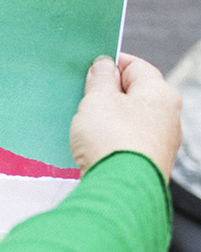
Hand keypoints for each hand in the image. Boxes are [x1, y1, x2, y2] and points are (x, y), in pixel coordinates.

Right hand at [69, 54, 181, 179]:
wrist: (120, 188)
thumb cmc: (112, 138)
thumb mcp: (98, 100)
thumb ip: (100, 79)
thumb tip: (104, 65)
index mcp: (161, 94)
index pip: (137, 66)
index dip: (112, 63)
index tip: (91, 65)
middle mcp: (168, 116)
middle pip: (136, 94)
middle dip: (109, 92)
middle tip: (84, 94)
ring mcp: (161, 142)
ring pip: (132, 119)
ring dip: (110, 117)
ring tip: (85, 121)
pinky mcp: (149, 162)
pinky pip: (129, 141)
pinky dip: (113, 138)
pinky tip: (95, 143)